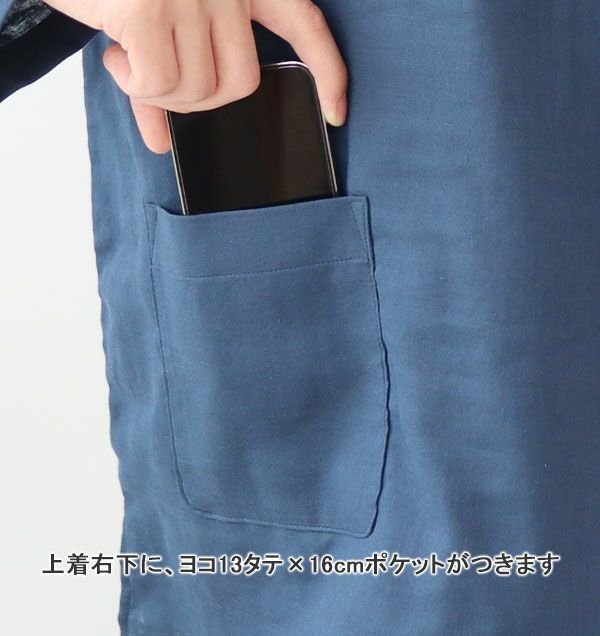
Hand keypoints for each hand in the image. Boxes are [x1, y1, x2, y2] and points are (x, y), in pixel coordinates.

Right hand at [45, 0, 347, 152]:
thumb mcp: (158, 20)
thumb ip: (170, 74)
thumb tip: (161, 142)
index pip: (307, 24)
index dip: (328, 73)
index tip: (337, 114)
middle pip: (241, 83)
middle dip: (201, 101)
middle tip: (165, 81)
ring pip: (199, 90)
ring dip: (161, 94)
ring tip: (133, 60)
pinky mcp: (151, 8)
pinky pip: (160, 84)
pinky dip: (134, 86)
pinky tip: (116, 56)